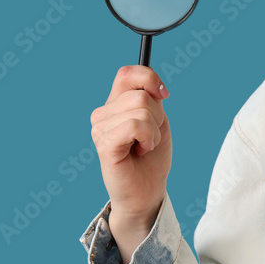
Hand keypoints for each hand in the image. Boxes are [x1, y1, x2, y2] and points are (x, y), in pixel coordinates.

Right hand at [89, 65, 171, 257]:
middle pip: (140, 94)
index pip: (127, 73)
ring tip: (144, 146)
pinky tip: (141, 151)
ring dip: (154, 131)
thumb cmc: (152, 157)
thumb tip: (154, 84)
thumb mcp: (158, 121)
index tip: (164, 95)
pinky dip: (148, 138)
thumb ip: (152, 98)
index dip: (149, 78)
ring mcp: (100, 129)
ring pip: (140, 109)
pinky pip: (134, 125)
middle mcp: (103, 114)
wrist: (147, 191)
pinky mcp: (104, 144)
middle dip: (158, 116)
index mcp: (115, 104)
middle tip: (150, 137)